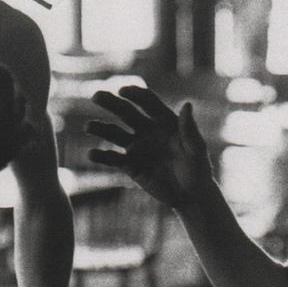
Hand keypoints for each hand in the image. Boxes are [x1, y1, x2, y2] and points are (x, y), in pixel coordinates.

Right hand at [86, 86, 211, 208]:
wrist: (190, 196)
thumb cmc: (198, 169)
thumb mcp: (196, 150)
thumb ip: (189, 129)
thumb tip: (187, 104)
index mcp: (165, 121)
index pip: (148, 102)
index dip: (135, 94)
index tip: (123, 91)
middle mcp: (147, 130)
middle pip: (126, 112)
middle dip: (111, 103)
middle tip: (96, 96)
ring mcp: (137, 147)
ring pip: (115, 133)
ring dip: (101, 128)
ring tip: (89, 127)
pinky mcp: (130, 165)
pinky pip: (113, 158)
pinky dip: (101, 156)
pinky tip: (91, 154)